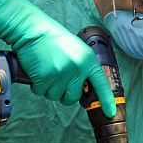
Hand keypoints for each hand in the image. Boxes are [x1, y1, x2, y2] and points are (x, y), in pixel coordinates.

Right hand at [0, 0, 115, 116]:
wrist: (32, 29)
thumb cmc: (52, 39)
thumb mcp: (75, 49)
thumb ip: (82, 67)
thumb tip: (83, 87)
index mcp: (87, 60)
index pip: (100, 84)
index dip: (106, 100)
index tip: (110, 112)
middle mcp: (77, 68)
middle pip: (72, 98)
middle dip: (63, 93)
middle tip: (56, 79)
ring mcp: (61, 74)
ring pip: (54, 96)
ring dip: (47, 88)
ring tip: (45, 70)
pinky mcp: (44, 77)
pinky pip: (40, 92)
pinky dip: (36, 85)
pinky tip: (37, 71)